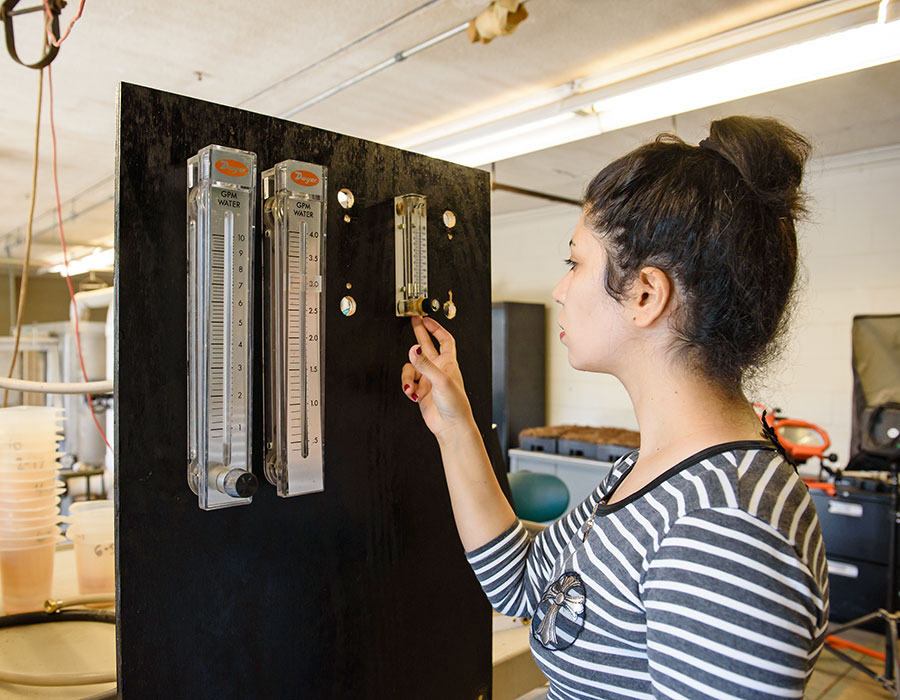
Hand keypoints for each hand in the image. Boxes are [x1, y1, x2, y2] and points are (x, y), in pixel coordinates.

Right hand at [401, 316, 473, 440]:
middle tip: (413, 320)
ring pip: (412, 368)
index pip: (444, 339)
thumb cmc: (456, 405)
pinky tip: (414, 394)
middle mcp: (438, 369)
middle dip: (420, 333)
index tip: (427, 319)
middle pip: (427, 345)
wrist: (451, 426)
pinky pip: (409, 382)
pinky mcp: (421, 391)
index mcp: (448, 363)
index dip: (436, 328)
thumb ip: (425, 364)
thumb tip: (413, 349)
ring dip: (408, 377)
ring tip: (412, 387)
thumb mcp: (441, 381)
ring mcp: (428, 379)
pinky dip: (408, 387)